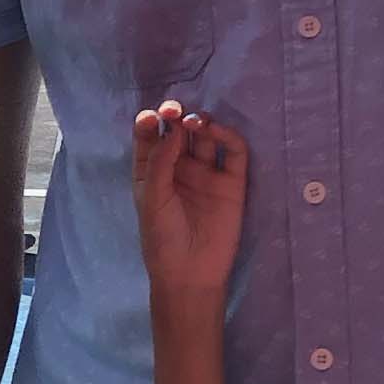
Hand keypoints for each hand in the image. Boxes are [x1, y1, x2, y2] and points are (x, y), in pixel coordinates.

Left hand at [129, 100, 248, 295]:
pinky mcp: (231, 182)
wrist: (191, 273)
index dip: (151, 122)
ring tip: (195, 122)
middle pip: (179, 131)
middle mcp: (179, 167)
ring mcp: (206, 173)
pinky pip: (233, 151)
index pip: (150, 136)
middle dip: (176, 115)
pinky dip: (227, 136)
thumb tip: (173, 129)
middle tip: (175, 111)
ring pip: (205, 136)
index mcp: (152, 171)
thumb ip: (160, 162)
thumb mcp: (152, 198)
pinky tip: (216, 131)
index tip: (153, 118)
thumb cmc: (162, 238)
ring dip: (201, 122)